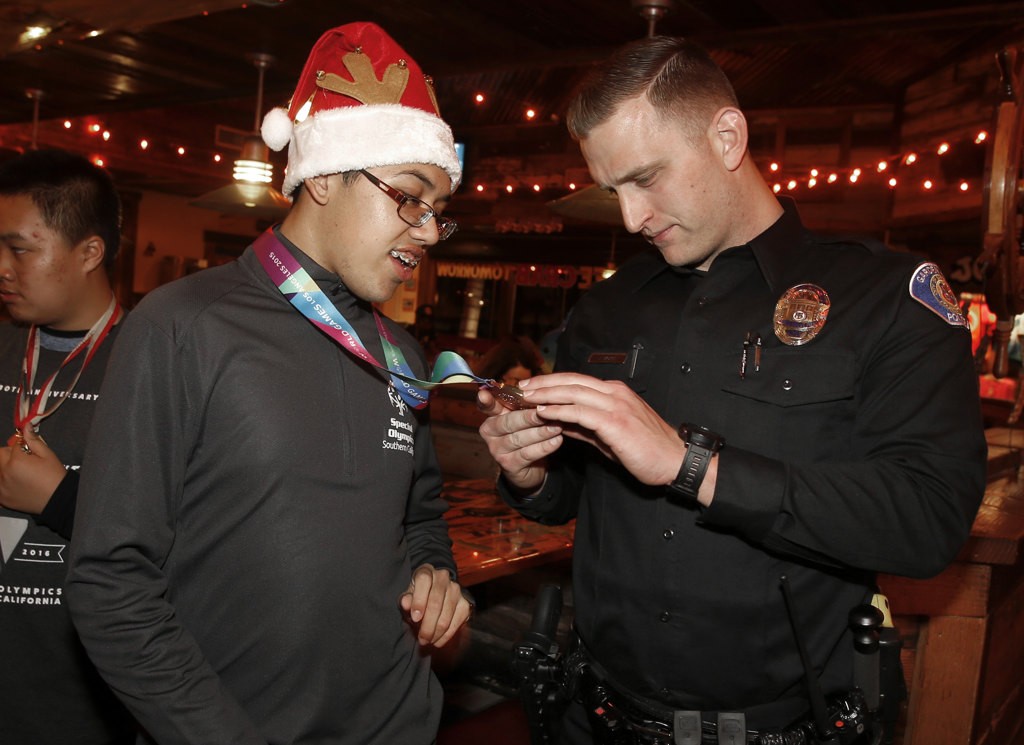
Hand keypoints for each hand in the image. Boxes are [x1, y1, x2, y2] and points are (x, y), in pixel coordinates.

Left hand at [0, 425, 65, 513]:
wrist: (57, 499)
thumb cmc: (54, 477)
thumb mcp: (48, 455)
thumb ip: (33, 440)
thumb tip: (26, 427)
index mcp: (16, 461)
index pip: (12, 444)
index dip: (22, 444)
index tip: (28, 449)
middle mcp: (5, 473)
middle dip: (9, 455)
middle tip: (23, 460)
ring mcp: (1, 487)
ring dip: (4, 468)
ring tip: (19, 472)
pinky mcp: (2, 497)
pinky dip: (3, 481)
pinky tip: (15, 482)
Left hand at [399, 564, 472, 647]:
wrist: (436, 588)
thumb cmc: (419, 593)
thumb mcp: (408, 593)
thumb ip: (406, 599)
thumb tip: (405, 603)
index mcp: (426, 571)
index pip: (424, 581)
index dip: (419, 600)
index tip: (415, 618)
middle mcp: (443, 578)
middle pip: (436, 603)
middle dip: (427, 625)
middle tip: (421, 639)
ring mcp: (456, 590)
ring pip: (446, 616)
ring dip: (436, 633)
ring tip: (427, 641)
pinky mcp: (465, 603)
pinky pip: (457, 622)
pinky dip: (446, 636)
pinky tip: (438, 641)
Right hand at [477, 383, 562, 492]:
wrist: (531, 466)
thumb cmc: (527, 435)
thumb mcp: (522, 418)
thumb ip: (523, 404)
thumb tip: (536, 388)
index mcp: (492, 416)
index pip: (487, 407)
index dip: (485, 401)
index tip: (484, 394)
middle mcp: (490, 433)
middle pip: (508, 422)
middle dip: (527, 417)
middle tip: (544, 411)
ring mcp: (497, 450)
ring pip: (519, 439)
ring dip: (540, 432)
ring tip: (557, 426)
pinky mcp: (509, 465)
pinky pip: (528, 454)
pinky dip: (544, 447)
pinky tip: (557, 441)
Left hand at [515, 372, 684, 486]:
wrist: (675, 461)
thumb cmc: (646, 450)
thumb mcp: (610, 435)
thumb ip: (585, 425)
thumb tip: (560, 421)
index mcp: (615, 393)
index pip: (577, 380)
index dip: (552, 381)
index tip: (532, 386)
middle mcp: (615, 393)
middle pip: (572, 381)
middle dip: (543, 383)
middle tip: (521, 388)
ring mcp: (616, 406)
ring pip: (573, 392)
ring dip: (546, 394)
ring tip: (525, 398)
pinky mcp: (615, 423)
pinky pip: (581, 412)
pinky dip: (560, 411)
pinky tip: (543, 413)